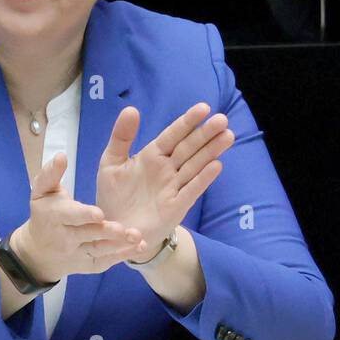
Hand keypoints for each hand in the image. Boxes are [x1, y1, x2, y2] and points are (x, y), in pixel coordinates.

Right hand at [10, 152, 144, 282]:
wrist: (38, 252)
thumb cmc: (45, 213)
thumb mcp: (42, 192)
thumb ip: (51, 174)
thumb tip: (61, 156)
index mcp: (54, 217)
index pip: (69, 216)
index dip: (83, 215)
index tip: (99, 213)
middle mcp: (65, 238)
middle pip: (88, 234)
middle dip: (105, 232)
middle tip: (123, 229)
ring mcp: (78, 253)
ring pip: (99, 250)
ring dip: (119, 245)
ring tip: (137, 237)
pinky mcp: (89, 265)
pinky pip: (107, 261)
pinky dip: (123, 255)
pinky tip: (141, 246)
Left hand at [95, 102, 234, 252]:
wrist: (114, 231)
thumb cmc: (114, 195)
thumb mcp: (111, 163)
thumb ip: (121, 137)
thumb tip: (131, 108)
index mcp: (152, 155)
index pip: (173, 135)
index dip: (188, 122)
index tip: (204, 108)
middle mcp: (167, 169)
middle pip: (189, 148)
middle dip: (205, 134)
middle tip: (222, 119)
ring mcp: (174, 187)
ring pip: (196, 165)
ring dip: (211, 151)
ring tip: (228, 136)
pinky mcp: (177, 206)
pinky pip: (192, 190)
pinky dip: (203, 178)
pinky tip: (216, 165)